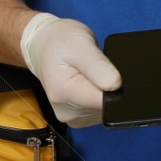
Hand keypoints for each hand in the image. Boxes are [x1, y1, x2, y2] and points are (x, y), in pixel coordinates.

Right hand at [19, 12, 121, 127]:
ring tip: (91, 73)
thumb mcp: (81, 44)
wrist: (43, 46)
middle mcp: (67, 112)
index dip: (115, 88)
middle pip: (105, 107)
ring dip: (104, 91)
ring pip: (104, 109)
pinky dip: (99, 96)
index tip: (109, 71)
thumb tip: (116, 86)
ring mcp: (72, 117)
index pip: (103, 102)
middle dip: (109, 88)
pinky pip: (99, 110)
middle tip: (96, 67)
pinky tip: (91, 82)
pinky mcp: (78, 117)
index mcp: (64, 94)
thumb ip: (98, 66)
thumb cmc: (59, 42)